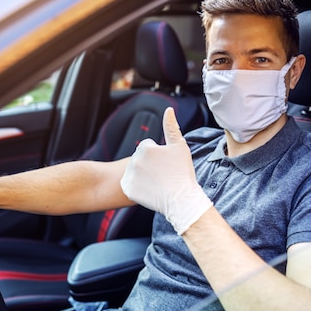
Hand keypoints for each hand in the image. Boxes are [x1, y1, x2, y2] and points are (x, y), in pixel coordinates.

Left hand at [120, 108, 212, 233]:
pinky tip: (149, 190)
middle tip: (163, 174)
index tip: (167, 165)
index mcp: (145, 148)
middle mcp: (134, 160)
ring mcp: (129, 175)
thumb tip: (168, 110)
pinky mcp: (127, 188)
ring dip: (143, 174)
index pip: (148, 147)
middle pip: (140, 158)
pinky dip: (137, 186)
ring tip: (157, 182)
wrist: (181, 200)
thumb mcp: (180, 147)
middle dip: (149, 164)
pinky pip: (130, 183)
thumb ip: (171, 127)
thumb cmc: (183, 173)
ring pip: (135, 170)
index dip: (159, 156)